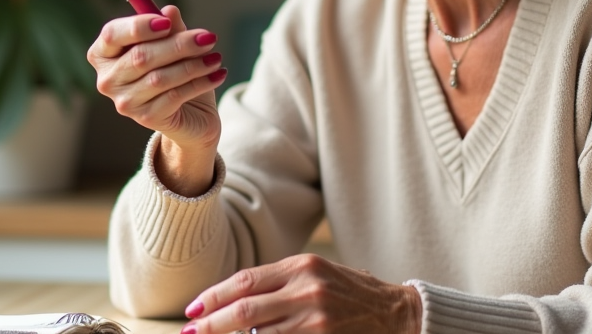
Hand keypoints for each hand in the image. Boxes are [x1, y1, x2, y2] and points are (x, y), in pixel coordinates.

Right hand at [88, 5, 225, 193]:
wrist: (191, 114)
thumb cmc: (175, 72)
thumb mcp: (174, 45)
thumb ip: (169, 27)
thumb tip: (170, 10)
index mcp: (105, 54)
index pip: (112, 35)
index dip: (138, 26)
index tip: (166, 22)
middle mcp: (108, 80)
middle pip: (140, 56)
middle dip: (178, 44)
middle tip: (208, 38)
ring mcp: (125, 102)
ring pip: (160, 77)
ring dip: (193, 64)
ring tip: (216, 57)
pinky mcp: (146, 118)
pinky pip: (175, 95)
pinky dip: (200, 82)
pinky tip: (217, 74)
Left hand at [181, 253, 421, 333]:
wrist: (398, 314)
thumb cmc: (352, 294)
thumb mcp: (317, 274)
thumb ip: (280, 282)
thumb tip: (235, 299)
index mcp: (302, 265)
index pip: (245, 281)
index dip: (214, 297)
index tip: (193, 311)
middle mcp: (307, 289)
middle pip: (244, 310)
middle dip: (211, 325)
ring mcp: (316, 319)